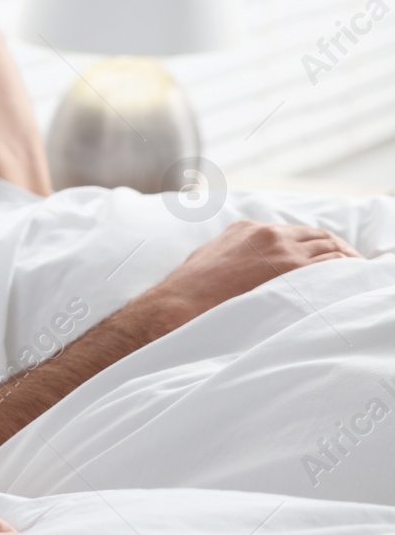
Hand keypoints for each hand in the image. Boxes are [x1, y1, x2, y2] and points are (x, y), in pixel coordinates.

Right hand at [142, 220, 360, 327]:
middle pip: (319, 236)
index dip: (315, 245)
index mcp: (248, 230)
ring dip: (345, 262)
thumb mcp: (208, 260)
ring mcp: (282, 250)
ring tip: (355, 278)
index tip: (325, 258)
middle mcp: (268, 234)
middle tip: (350, 268)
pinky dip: (346, 272)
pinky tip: (350, 283)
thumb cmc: (187, 292)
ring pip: (331, 248)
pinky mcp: (291, 268)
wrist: (179, 304)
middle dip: (336, 252)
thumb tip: (243, 268)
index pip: (296, 232)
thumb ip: (234, 257)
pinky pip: (333, 265)